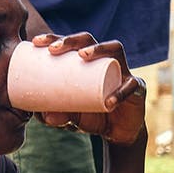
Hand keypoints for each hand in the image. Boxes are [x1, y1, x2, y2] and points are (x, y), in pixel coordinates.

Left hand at [32, 33, 146, 144]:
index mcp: (87, 63)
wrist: (117, 134)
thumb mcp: (71, 117)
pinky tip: (109, 102)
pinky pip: (130, 86)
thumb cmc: (92, 117)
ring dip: (98, 48)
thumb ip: (56, 115)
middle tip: (54, 49)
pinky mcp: (137, 87)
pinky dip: (120, 93)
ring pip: (114, 50)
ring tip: (82, 56)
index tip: (36, 42)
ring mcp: (123, 71)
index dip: (54, 38)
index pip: (71, 43)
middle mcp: (105, 60)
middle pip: (90, 39)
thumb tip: (40, 115)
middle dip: (72, 39)